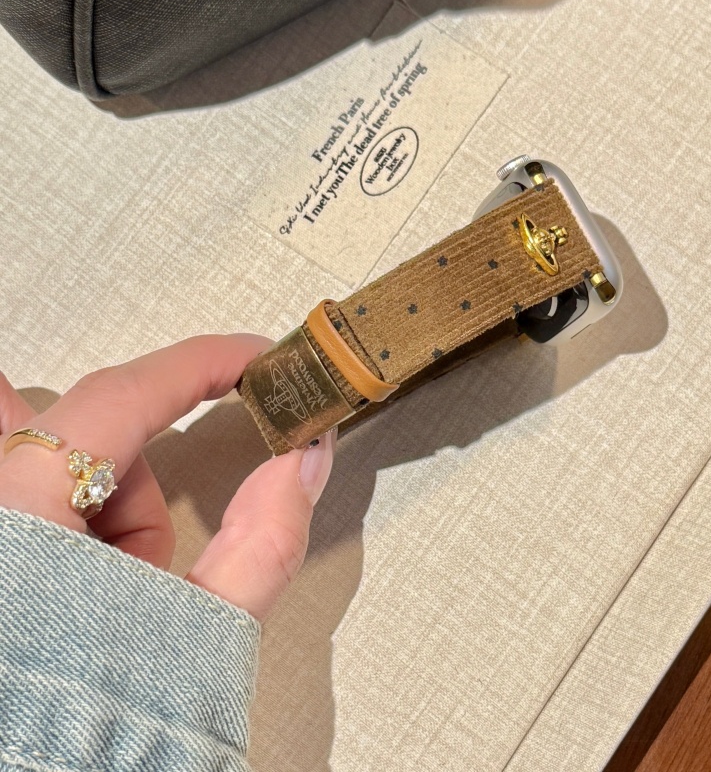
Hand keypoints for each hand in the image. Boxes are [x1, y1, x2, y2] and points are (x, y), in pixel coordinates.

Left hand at [0, 334, 335, 620]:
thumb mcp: (198, 635)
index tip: (253, 360)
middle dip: (114, 442)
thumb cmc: (92, 729)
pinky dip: (72, 528)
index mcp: (22, 516)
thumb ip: (264, 540)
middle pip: (45, 411)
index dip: (202, 364)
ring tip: (124, 585)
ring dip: (102, 505)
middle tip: (147, 489)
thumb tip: (303, 461)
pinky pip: (28, 496)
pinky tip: (86, 589)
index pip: (123, 396)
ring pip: (43, 460)